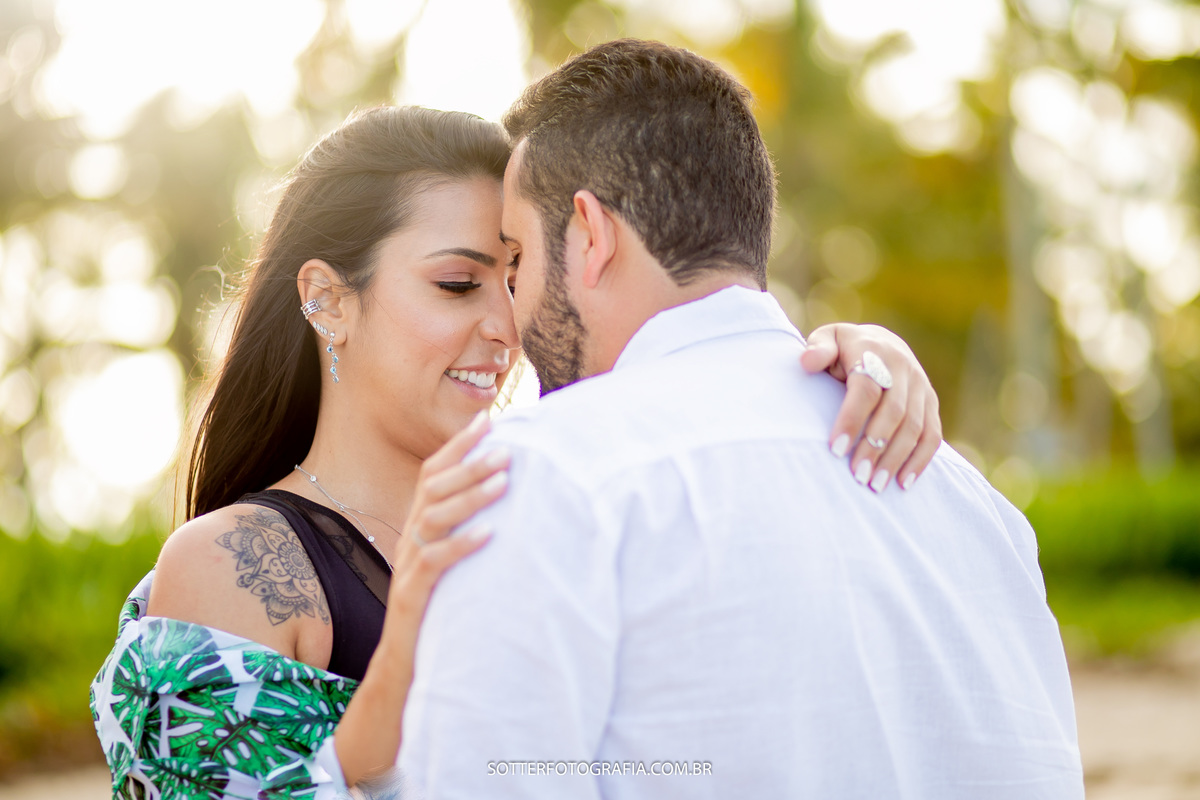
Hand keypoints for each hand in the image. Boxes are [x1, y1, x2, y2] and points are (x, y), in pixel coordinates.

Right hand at [389, 410, 507, 608]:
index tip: (488, 420)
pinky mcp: (411, 595)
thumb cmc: (439, 605)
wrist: (405, 662)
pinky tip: (488, 534)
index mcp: (418, 525)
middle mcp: (409, 538)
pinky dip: (461, 545)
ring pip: (433, 519)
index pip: (433, 472)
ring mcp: (406, 565)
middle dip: (470, 465)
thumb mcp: (452, 560)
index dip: (457, 445)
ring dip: (469, 498)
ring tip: (503, 483)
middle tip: (506, 451)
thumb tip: (506, 493)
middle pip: (433, 489)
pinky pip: (432, 563)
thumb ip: (466, 527)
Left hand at [800, 323, 941, 492]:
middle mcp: (903, 366)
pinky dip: (921, 460)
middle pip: (894, 412)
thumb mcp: (828, 339)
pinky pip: (933, 434)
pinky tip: (903, 482)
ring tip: (875, 486)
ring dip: (896, 459)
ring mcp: (921, 385)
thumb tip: (807, 362)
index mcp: (874, 350)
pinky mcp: (931, 402)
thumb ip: (818, 349)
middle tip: (857, 476)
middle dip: (875, 447)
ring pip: (915, 427)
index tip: (836, 449)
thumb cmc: (843, 348)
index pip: (866, 388)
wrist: (880, 342)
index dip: (852, 418)